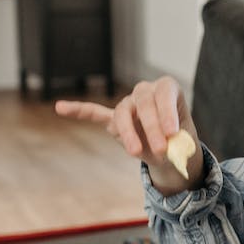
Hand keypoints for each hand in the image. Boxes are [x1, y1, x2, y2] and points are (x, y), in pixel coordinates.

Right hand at [54, 76, 203, 194]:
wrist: (171, 149)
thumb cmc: (178, 141)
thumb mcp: (183, 143)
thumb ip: (174, 144)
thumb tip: (163, 151)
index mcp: (167, 89)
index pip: (164, 93)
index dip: (167, 111)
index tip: (172, 132)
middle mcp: (146, 91)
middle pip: (143, 101)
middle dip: (151, 126)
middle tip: (162, 149)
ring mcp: (128, 104)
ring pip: (122, 113)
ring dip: (128, 133)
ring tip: (135, 153)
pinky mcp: (114, 119)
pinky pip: (95, 113)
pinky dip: (79, 110)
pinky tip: (60, 107)